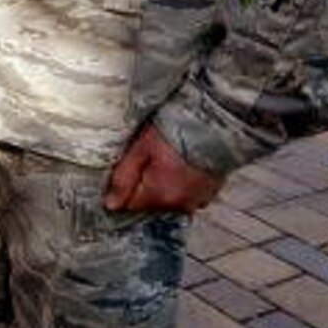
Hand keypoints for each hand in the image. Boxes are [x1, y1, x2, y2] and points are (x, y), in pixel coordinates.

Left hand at [104, 123, 223, 214]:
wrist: (216, 121)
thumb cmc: (176, 130)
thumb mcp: (141, 149)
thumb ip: (124, 178)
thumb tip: (110, 204)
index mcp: (160, 196)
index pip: (130, 204)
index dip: (125, 185)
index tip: (130, 165)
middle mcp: (180, 205)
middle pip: (150, 202)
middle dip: (145, 184)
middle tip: (151, 156)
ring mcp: (198, 200)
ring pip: (170, 198)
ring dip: (165, 184)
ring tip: (169, 157)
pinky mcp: (211, 192)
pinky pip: (188, 193)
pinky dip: (183, 183)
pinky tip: (183, 163)